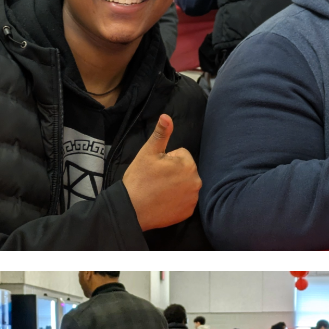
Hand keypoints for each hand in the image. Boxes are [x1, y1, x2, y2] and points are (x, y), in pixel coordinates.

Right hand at [122, 114, 200, 230]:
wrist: (132, 209)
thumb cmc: (139, 179)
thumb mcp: (148, 152)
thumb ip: (161, 133)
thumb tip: (166, 116)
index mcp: (188, 165)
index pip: (181, 154)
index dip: (166, 160)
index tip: (155, 169)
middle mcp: (196, 182)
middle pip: (185, 170)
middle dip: (173, 172)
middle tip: (156, 180)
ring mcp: (193, 199)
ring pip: (185, 185)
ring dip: (176, 186)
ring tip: (159, 191)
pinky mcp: (188, 212)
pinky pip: (185, 201)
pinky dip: (176, 201)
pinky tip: (163, 202)